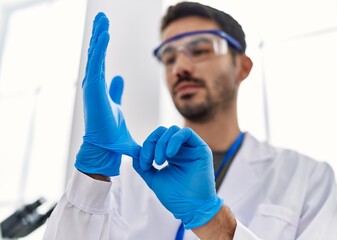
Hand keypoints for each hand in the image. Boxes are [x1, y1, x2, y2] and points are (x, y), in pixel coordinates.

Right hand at [75, 12, 139, 176]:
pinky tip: (104, 33)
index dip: (101, 47)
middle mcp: (93, 85)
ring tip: (102, 18)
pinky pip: (96, 64)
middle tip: (102, 18)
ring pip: (95, 56)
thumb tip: (118, 79)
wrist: (105, 149)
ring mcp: (92, 87)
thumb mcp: (116, 106)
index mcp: (99, 88)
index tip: (103, 33)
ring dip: (98, 36)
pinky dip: (100, 48)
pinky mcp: (93, 90)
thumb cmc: (111, 134)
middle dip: (99, 35)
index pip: (100, 62)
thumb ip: (116, 92)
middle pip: (96, 54)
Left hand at [133, 126, 222, 228]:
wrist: (191, 207)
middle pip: (163, 132)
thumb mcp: (154, 179)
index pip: (157, 139)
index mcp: (171, 154)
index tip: (144, 163)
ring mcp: (191, 148)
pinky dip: (174, 140)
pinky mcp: (201, 148)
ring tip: (160, 161)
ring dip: (162, 143)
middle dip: (152, 143)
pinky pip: (187, 133)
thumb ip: (144, 166)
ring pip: (173, 130)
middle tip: (149, 161)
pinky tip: (170, 154)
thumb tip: (134, 153)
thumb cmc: (176, 196)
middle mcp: (181, 149)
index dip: (147, 146)